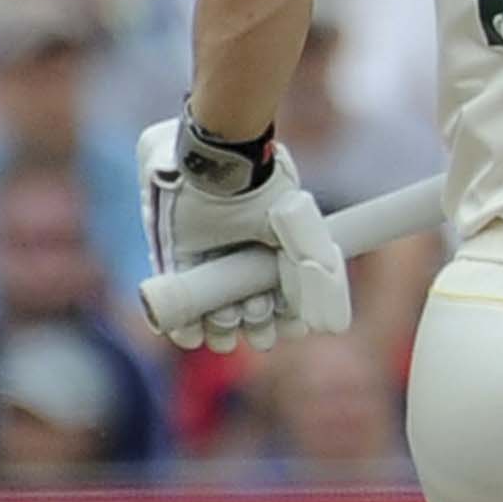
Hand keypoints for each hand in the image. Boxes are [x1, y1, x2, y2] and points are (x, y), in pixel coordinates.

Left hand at [137, 117, 351, 350]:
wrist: (216, 167)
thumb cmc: (262, 194)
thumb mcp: (300, 233)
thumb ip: (319, 275)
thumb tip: (330, 327)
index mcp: (273, 257)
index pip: (281, 305)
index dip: (284, 322)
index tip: (288, 327)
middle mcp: (241, 264)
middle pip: (247, 315)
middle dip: (253, 326)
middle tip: (255, 317)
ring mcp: (207, 264)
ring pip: (212, 316)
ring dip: (220, 330)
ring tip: (227, 322)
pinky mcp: (173, 262)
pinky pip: (176, 306)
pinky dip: (183, 326)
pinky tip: (194, 334)